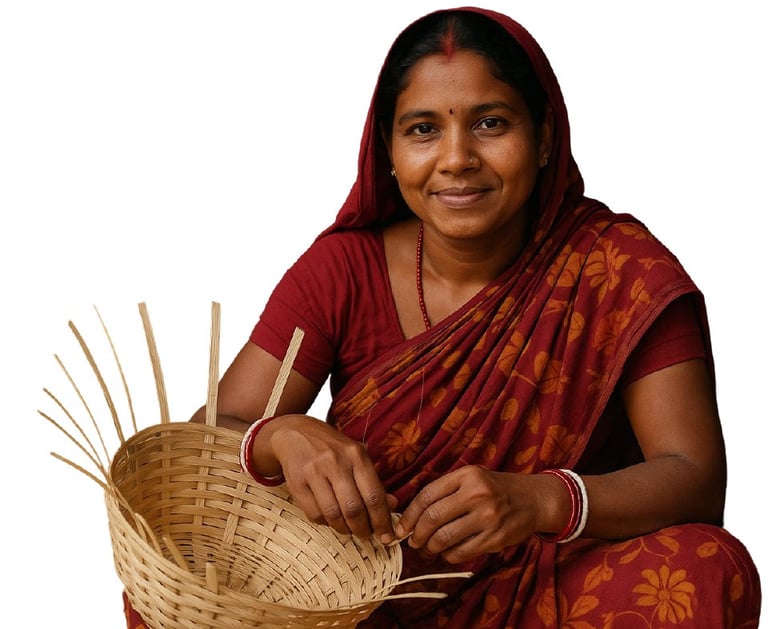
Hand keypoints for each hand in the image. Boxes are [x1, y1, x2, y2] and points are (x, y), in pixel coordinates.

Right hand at [266, 415, 397, 542]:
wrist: (295, 432)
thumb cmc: (332, 447)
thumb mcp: (356, 456)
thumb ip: (374, 481)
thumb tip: (393, 506)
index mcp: (356, 455)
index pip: (374, 495)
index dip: (382, 521)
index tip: (387, 536)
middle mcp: (335, 462)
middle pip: (354, 509)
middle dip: (363, 529)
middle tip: (367, 535)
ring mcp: (314, 472)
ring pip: (333, 515)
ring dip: (344, 529)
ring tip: (350, 529)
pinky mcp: (296, 483)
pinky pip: (314, 514)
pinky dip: (325, 523)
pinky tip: (330, 519)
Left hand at [394, 466, 541, 562]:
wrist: (534, 499)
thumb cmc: (497, 488)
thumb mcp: (473, 477)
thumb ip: (446, 490)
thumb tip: (413, 515)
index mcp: (467, 476)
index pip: (427, 495)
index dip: (409, 514)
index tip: (401, 527)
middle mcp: (476, 494)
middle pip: (432, 518)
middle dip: (416, 534)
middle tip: (413, 542)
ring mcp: (487, 517)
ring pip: (444, 538)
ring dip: (430, 548)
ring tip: (428, 549)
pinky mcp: (495, 538)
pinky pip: (461, 552)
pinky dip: (448, 556)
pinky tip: (447, 553)